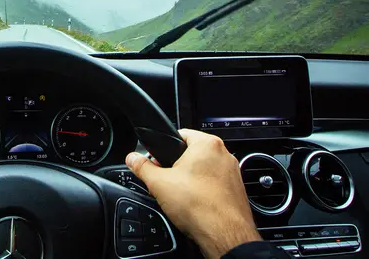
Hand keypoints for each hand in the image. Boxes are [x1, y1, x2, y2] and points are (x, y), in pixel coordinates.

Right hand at [126, 129, 259, 258]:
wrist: (223, 234)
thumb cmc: (199, 206)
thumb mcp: (159, 184)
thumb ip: (142, 168)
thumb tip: (132, 159)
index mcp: (207, 144)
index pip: (180, 135)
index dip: (163, 149)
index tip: (157, 162)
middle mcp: (224, 155)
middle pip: (192, 154)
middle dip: (177, 168)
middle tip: (167, 183)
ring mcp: (233, 173)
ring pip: (204, 171)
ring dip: (191, 181)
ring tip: (181, 197)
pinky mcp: (236, 190)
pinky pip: (214, 186)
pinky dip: (204, 193)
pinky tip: (195, 205)